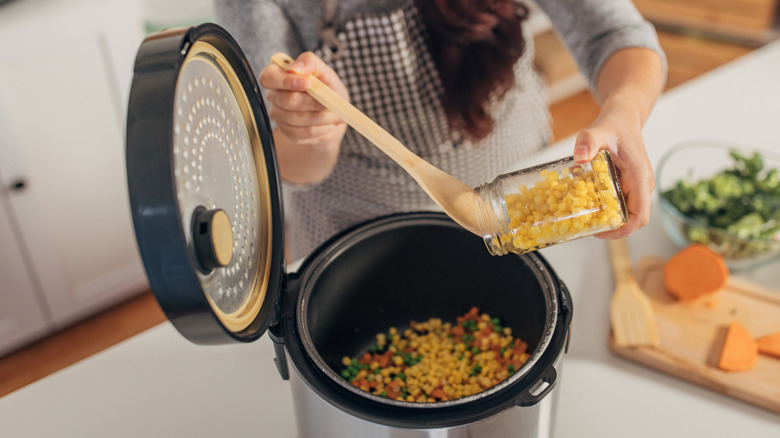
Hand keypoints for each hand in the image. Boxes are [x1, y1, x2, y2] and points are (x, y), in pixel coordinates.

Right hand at [259, 52, 349, 183]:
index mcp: (278, 75)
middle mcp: (274, 95)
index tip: (307, 84)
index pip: (268, 77)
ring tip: (335, 115)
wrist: (334, 114)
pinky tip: (329, 124)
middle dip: (311, 102)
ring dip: (320, 117)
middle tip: (329, 103)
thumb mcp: (325, 72)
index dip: (286, 81)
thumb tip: (296, 68)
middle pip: (286, 100)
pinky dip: (320, 129)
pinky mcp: (287, 131)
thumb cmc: (327, 88)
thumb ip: (310, 63)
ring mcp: (279, 115)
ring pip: (296, 119)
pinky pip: (302, 132)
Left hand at [572, 99, 654, 238]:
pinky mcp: (629, 184)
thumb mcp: (598, 131)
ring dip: (607, 217)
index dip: (622, 230)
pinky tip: (586, 200)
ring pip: (626, 211)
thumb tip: (579, 157)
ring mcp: (636, 185)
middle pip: (632, 219)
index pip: (640, 216)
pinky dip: (604, 205)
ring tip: (583, 214)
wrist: (624, 117)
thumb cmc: (615, 125)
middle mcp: (642, 185)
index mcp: (640, 178)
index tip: (601, 232)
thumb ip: (588, 142)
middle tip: (586, 225)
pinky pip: (620, 202)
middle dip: (611, 227)